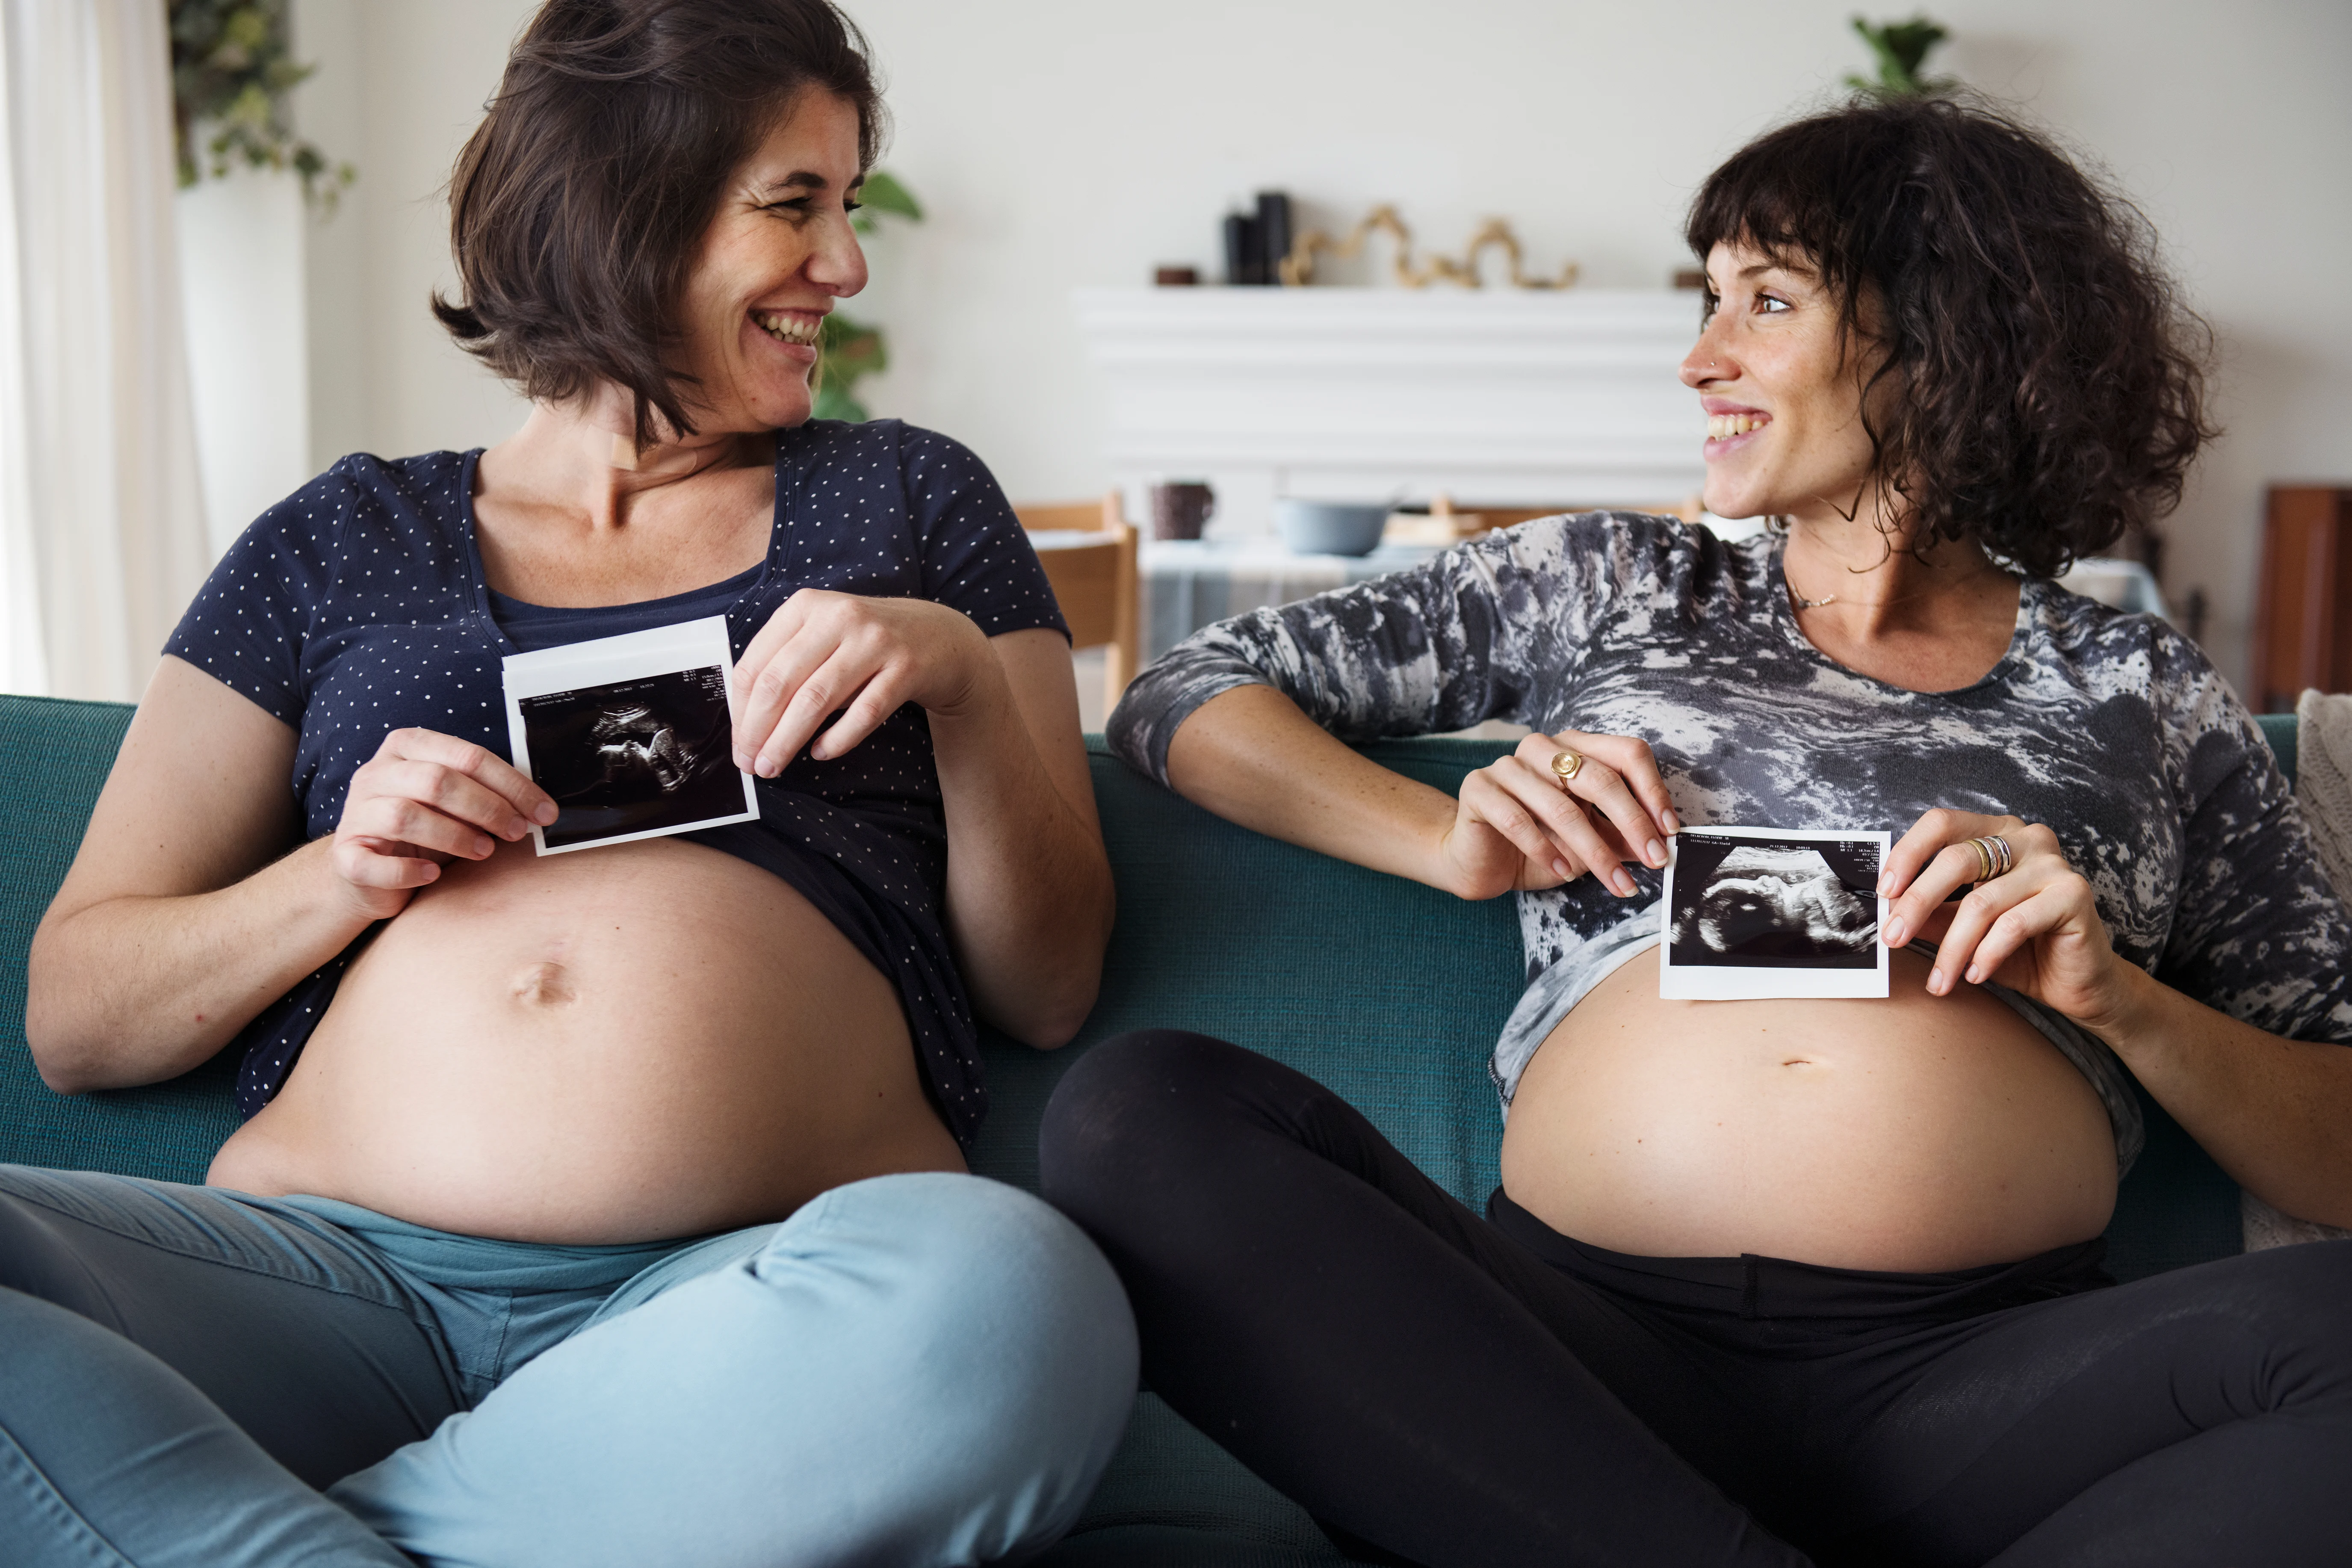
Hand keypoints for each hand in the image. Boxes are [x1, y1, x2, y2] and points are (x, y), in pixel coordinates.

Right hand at [330, 728, 556, 919]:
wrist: (368, 874)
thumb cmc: (425, 832)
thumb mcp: (455, 803)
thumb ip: (486, 793)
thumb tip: (540, 807)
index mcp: (407, 748)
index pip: (467, 756)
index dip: (511, 784)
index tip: (543, 811)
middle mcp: (375, 774)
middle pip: (437, 781)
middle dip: (486, 807)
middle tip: (516, 831)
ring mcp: (356, 813)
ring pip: (406, 815)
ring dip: (454, 835)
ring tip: (484, 851)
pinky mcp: (345, 856)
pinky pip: (375, 863)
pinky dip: (408, 871)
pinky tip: (433, 875)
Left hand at [731, 590, 994, 775]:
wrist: (936, 635)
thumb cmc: (863, 643)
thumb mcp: (821, 635)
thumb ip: (784, 663)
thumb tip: (746, 723)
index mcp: (807, 606)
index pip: (757, 664)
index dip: (741, 711)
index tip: (738, 745)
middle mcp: (839, 616)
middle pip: (782, 683)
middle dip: (759, 731)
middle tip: (751, 764)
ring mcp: (875, 641)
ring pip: (816, 699)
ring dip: (789, 740)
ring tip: (775, 766)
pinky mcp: (906, 667)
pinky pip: (864, 712)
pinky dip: (838, 738)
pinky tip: (821, 753)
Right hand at [1436, 731, 1679, 900]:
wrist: (1480, 859)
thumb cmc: (1540, 844)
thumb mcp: (1591, 840)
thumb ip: (1623, 836)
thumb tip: (1665, 844)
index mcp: (1574, 747)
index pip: (1626, 752)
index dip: (1653, 790)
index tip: (1669, 830)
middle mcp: (1542, 747)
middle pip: (1599, 777)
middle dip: (1632, 824)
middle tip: (1655, 860)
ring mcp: (1507, 765)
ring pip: (1561, 806)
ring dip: (1595, 851)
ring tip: (1615, 882)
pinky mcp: (1478, 789)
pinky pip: (1518, 820)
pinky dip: (1546, 850)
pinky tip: (1565, 871)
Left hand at [1879, 809, 2127, 1024]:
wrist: (2075, 982)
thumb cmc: (2018, 950)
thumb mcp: (1962, 927)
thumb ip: (1929, 912)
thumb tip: (1884, 909)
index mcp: (1995, 832)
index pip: (1941, 824)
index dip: (1907, 853)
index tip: (1883, 892)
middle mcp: (2026, 838)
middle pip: (1956, 859)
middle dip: (1917, 903)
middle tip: (1893, 938)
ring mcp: (2052, 864)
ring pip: (1982, 902)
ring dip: (1952, 948)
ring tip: (1939, 980)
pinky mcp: (2073, 894)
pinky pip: (2014, 924)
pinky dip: (1987, 954)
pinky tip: (1975, 974)